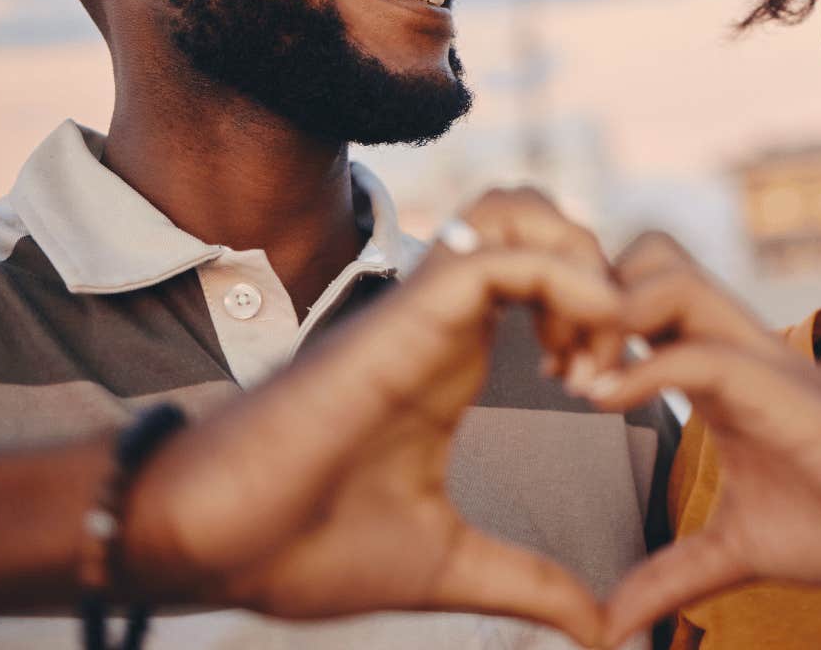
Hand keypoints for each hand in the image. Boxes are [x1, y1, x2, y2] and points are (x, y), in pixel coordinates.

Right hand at [116, 190, 624, 643]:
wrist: (208, 542)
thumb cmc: (301, 546)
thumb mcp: (448, 565)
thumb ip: (526, 583)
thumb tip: (597, 630)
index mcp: (454, 357)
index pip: (541, 272)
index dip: (600, 314)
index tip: (611, 394)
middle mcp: (442, 318)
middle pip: (538, 218)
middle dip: (601, 271)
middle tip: (608, 362)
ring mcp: (421, 308)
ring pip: (520, 212)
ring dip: (581, 264)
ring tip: (589, 352)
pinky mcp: (402, 314)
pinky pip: (497, 253)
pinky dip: (560, 280)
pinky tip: (570, 356)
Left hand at [587, 235, 820, 646]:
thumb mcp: (734, 552)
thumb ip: (672, 577)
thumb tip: (613, 628)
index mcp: (717, 371)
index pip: (642, 300)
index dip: (588, 319)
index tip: (550, 373)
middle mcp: (732, 348)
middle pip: (648, 259)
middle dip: (589, 293)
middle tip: (554, 360)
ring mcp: (757, 359)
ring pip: (669, 280)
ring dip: (608, 316)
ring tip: (573, 378)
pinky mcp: (779, 387)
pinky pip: (698, 352)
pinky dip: (641, 368)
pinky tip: (600, 399)